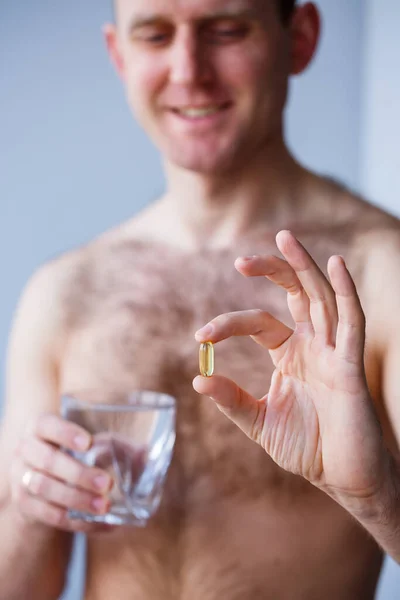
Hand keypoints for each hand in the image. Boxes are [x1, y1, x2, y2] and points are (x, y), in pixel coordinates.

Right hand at [10, 414, 113, 532]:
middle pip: (48, 460)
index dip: (66, 433)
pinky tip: (102, 523)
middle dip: (79, 474)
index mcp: (38, 427)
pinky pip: (50, 516)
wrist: (39, 487)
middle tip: (107, 483)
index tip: (89, 443)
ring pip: (46, 490)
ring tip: (105, 506)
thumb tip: (146, 452)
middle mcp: (24, 450)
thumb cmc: (71, 456)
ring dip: (78, 499)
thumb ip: (115, 445)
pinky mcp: (24, 506)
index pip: (46, 425)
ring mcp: (20, 479)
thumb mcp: (87, 445)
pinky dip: (78, 521)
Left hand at [193, 230, 386, 506]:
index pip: (259, 323)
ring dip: (304, 266)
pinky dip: (346, 292)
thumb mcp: (260, 422)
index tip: (200, 336)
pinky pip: (352, 322)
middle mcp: (313, 345)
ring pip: (322, 297)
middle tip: (239, 260)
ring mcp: (334, 352)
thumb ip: (232, 400)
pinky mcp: (352, 366)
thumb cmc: (307, 448)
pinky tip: (335, 265)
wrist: (343, 479)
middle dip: (272, 270)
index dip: (228, 324)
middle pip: (295, 293)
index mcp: (291, 354)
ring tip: (284, 237)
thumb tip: (197, 378)